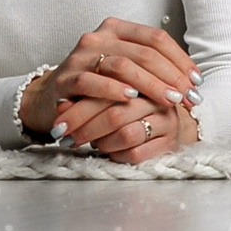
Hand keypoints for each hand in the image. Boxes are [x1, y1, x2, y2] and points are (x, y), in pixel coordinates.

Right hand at [19, 17, 199, 137]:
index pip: (156, 38)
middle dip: (171, 76)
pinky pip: (91, 81)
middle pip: (143, 52)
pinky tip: (130, 98)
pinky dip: (113, 89)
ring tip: (169, 100)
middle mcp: (98, 37)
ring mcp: (80, 56)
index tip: (196, 81)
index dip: (180, 59)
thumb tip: (192, 80)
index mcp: (117, 29)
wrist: (50, 99)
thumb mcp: (124, 70)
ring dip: (150, 84)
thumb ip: (151, 68)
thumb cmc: (96, 86)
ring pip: (122, 65)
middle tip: (187, 96)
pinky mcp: (65, 78)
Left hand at [57, 93, 198, 161]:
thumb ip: (87, 95)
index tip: (59, 124)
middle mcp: (158, 95)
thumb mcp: (108, 95)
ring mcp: (167, 117)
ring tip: (90, 143)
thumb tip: (61, 107)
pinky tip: (108, 152)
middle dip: (86, 129)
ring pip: (126, 134)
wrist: (163, 120)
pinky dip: (116, 155)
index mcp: (143, 76)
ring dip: (101, 142)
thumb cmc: (129, 105)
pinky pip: (136, 153)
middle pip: (116, 114)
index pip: (108, 92)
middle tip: (65, 138)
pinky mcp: (170, 140)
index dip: (80, 108)